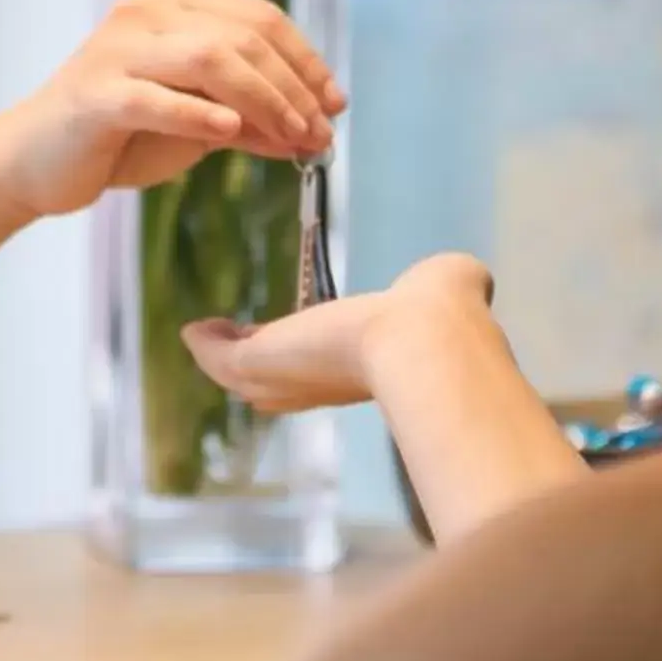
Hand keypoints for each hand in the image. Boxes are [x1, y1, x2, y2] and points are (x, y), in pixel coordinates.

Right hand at [0, 0, 344, 218]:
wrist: (34, 162)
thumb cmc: (119, 136)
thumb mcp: (197, 124)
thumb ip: (251, 119)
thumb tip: (315, 130)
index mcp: (173, 1)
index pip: (260, 19)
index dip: (306, 60)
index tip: (335, 102)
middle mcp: (146, 11)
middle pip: (244, 37)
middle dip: (294, 87)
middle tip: (320, 131)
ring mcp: (117, 48)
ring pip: (211, 59)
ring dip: (265, 100)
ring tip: (293, 137)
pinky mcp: (95, 93)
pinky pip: (157, 98)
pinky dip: (200, 114)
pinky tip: (233, 131)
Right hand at [181, 253, 495, 414]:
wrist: (425, 340)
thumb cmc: (447, 313)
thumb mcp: (447, 286)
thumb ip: (453, 284)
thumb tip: (469, 278)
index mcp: (369, 365)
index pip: (332, 367)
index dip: (313, 358)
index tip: (302, 342)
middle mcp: (328, 381)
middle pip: (281, 383)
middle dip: (259, 367)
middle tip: (235, 345)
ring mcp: (292, 378)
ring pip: (248, 375)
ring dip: (223, 356)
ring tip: (202, 335)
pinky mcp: (263, 363)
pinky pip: (223, 359)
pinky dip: (206, 349)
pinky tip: (192, 329)